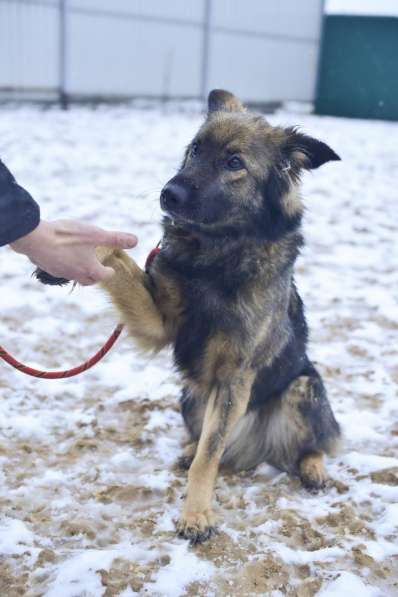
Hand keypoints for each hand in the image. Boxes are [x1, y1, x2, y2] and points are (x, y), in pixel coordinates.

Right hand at [10, 219, 137, 284]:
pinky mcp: (46, 266)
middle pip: (88, 281)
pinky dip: (64, 264)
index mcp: (89, 270)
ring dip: (78, 271)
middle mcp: (74, 275)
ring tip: (80, 263)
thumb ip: (115, 238)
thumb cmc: (67, 237)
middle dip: (94, 276)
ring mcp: (59, 272)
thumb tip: (136, 241)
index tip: (111, 270)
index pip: (104, 276)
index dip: (109, 272)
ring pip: (72, 275)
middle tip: (97, 271)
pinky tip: (61, 255)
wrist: (34, 238)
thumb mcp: (96, 235)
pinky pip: (58, 268)